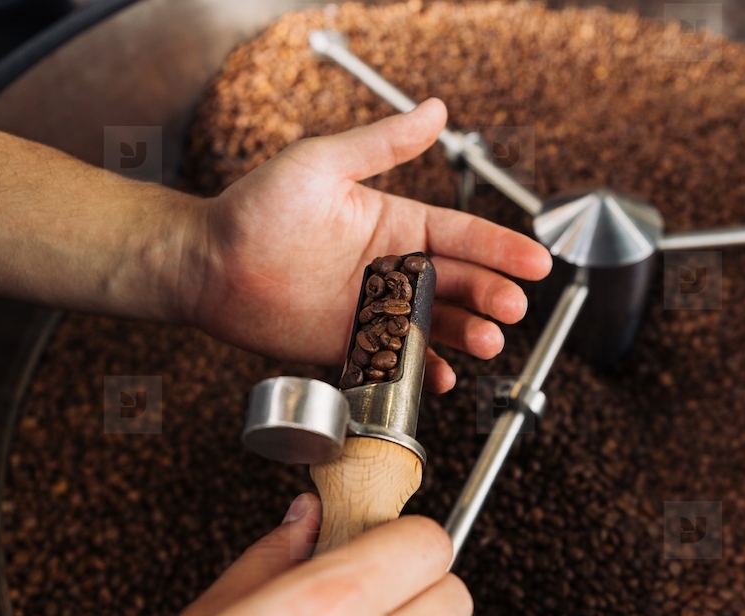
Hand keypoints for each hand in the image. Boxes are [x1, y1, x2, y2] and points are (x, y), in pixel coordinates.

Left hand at [179, 98, 551, 391]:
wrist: (207, 265)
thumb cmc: (257, 208)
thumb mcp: (323, 165)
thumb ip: (383, 145)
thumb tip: (436, 110)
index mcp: (394, 224)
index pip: (461, 235)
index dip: (501, 248)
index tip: (537, 261)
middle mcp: (391, 268)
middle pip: (459, 284)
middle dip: (491, 295)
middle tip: (512, 307)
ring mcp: (373, 309)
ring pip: (437, 325)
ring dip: (468, 333)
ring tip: (488, 343)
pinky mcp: (351, 345)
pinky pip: (399, 360)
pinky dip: (425, 370)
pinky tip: (445, 376)